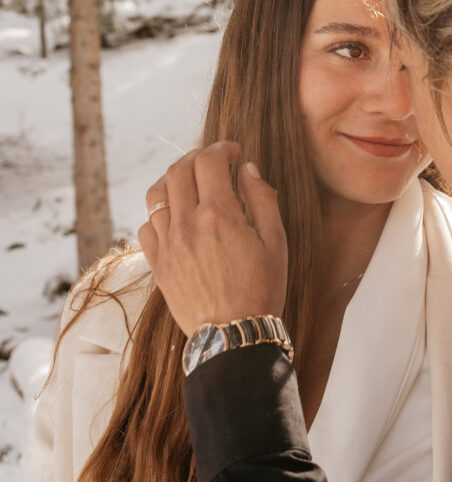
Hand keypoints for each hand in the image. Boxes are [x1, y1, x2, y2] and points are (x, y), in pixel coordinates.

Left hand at [138, 141, 287, 336]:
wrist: (234, 334)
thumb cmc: (262, 288)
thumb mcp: (276, 241)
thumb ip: (261, 199)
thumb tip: (247, 169)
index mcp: (219, 215)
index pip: (209, 161)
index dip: (221, 148)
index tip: (233, 151)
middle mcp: (187, 224)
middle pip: (178, 170)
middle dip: (197, 157)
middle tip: (214, 162)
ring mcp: (167, 244)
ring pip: (156, 194)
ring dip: (173, 179)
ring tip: (191, 183)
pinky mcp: (157, 263)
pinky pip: (146, 226)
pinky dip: (159, 212)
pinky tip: (177, 216)